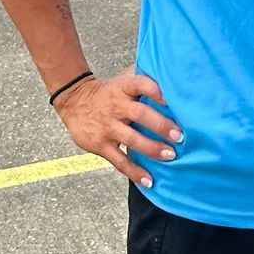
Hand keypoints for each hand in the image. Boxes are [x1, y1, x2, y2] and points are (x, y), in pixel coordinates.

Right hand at [54, 70, 181, 189]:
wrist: (74, 102)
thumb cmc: (108, 91)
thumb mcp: (123, 79)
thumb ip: (144, 76)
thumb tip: (173, 74)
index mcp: (124, 87)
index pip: (140, 84)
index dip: (155, 90)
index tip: (170, 98)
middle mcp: (116, 106)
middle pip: (140, 114)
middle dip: (161, 126)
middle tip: (179, 136)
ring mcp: (108, 127)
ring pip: (132, 139)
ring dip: (152, 149)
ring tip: (170, 155)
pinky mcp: (101, 145)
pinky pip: (119, 160)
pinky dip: (134, 172)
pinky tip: (149, 180)